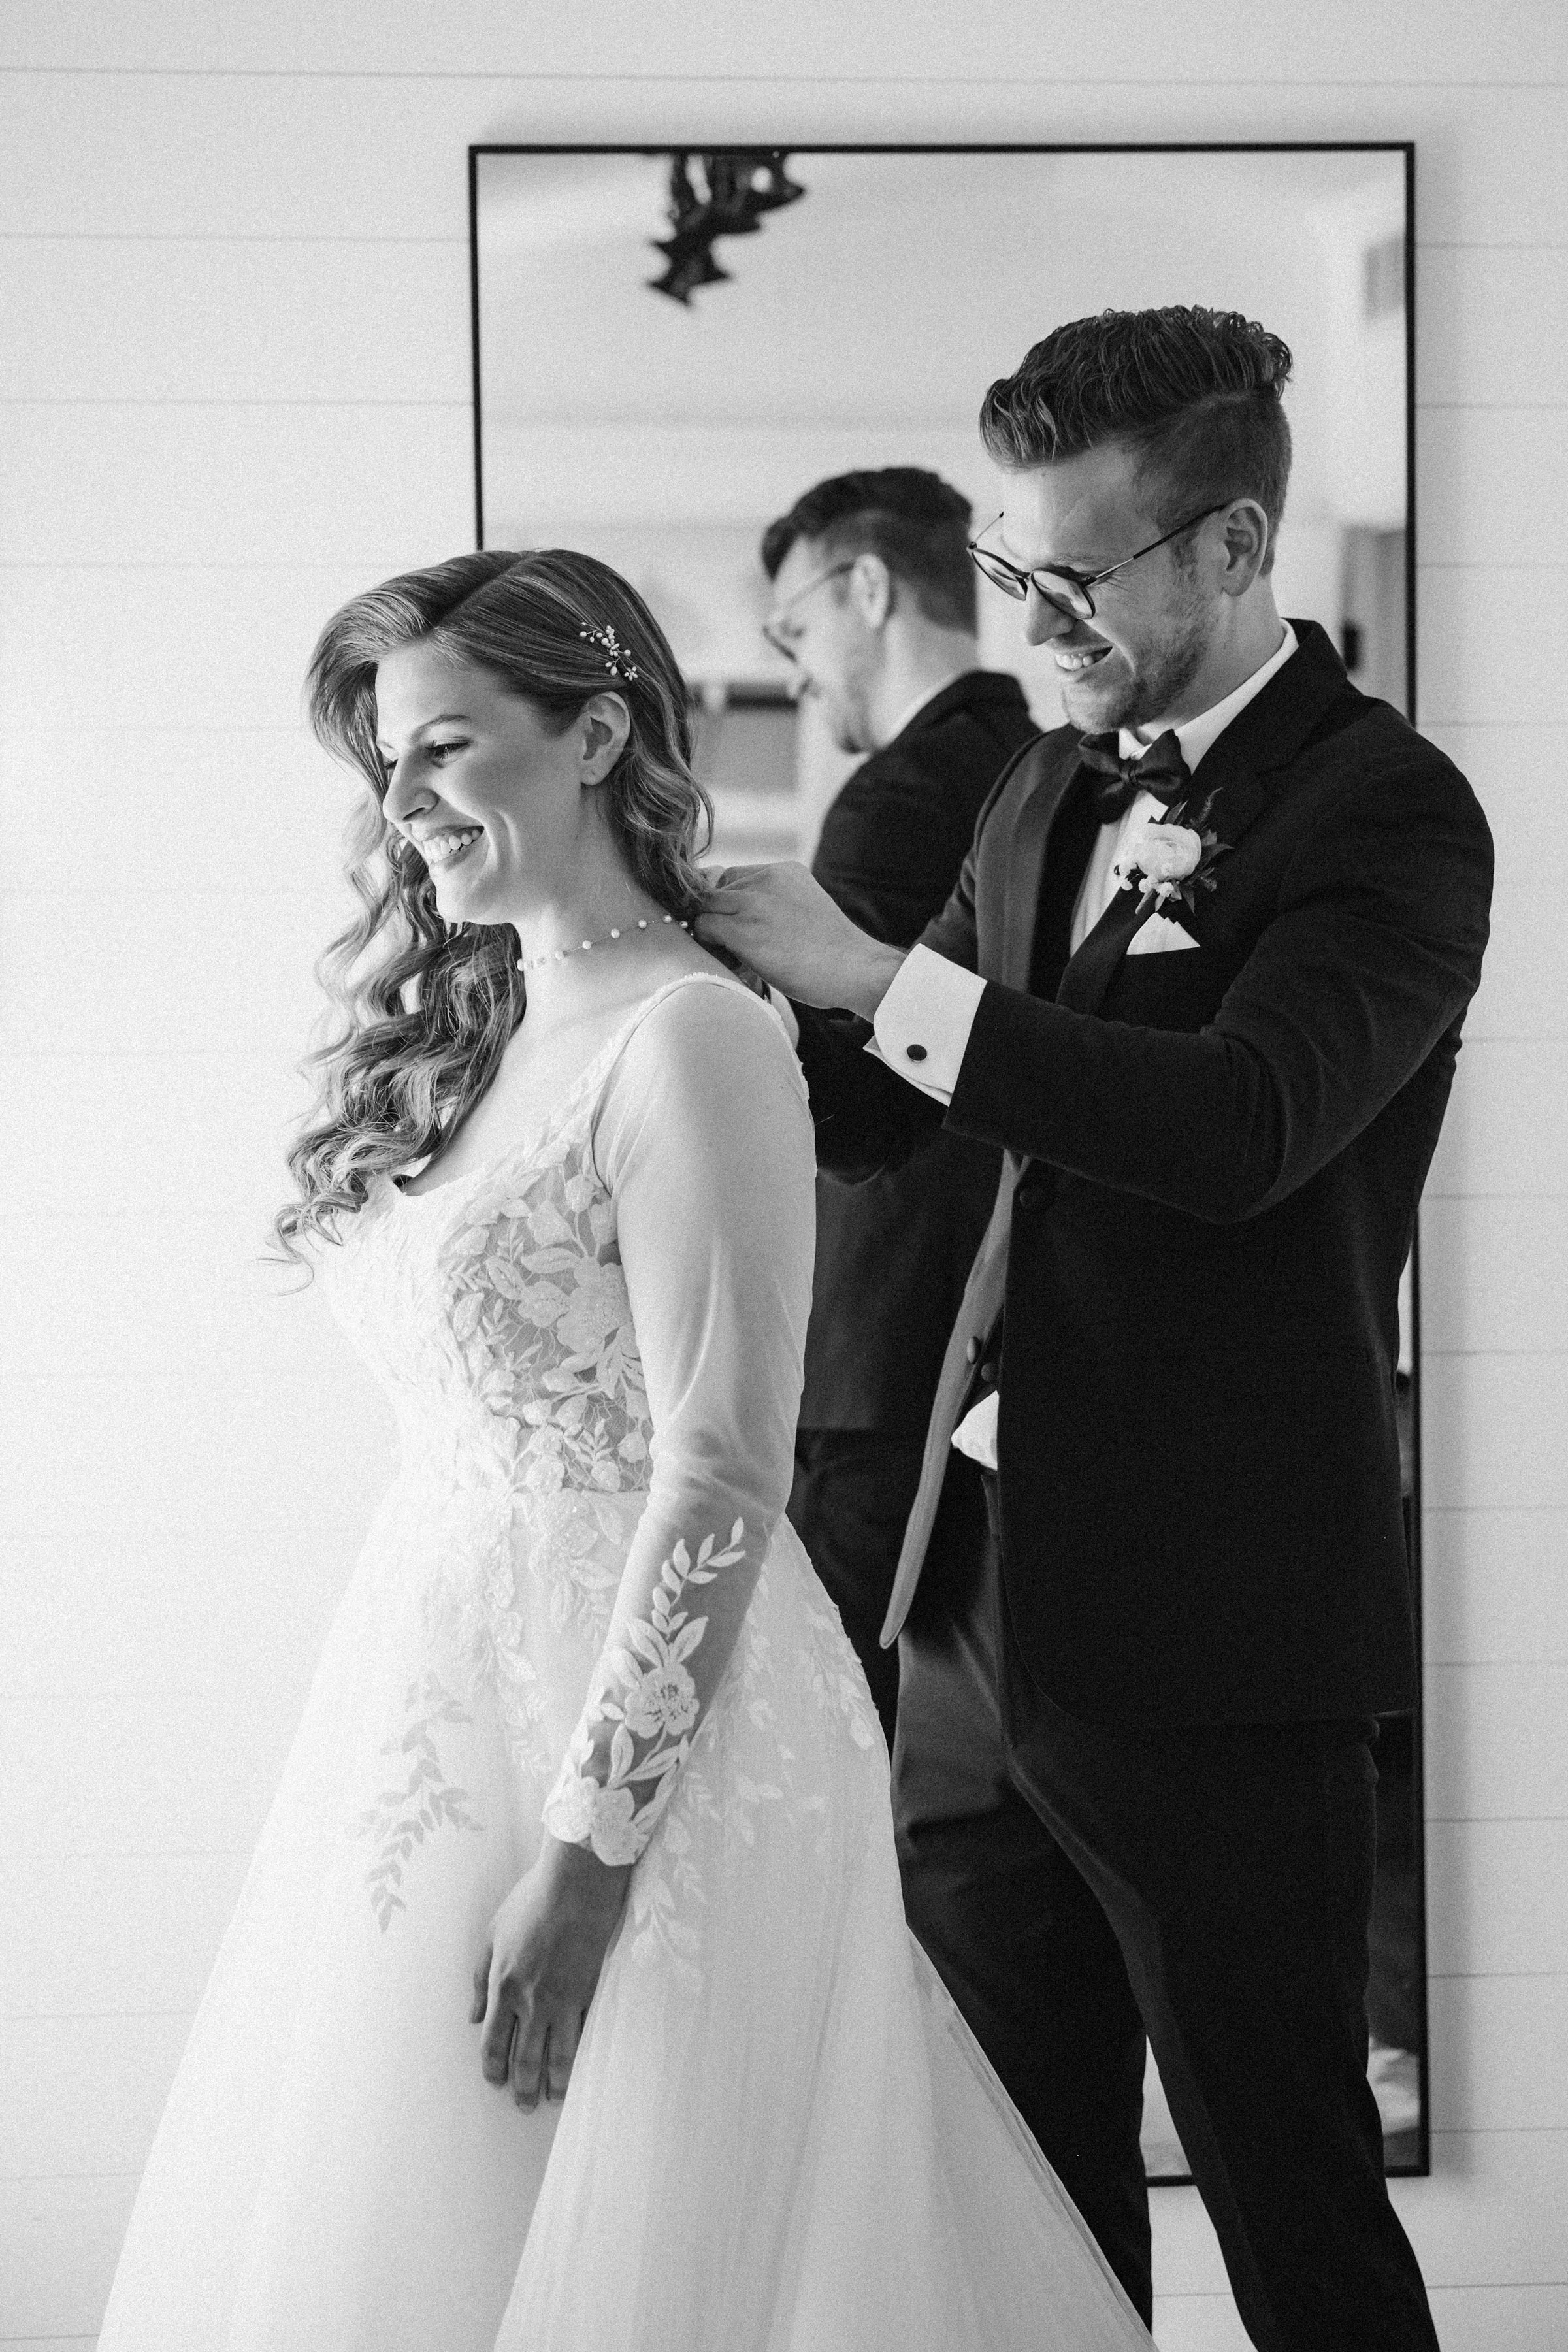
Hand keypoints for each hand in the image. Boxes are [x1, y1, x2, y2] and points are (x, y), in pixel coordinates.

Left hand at [471, 1834, 632, 2110]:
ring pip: (558, 2056)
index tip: (496, 2083)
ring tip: (554, 2098)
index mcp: (503, 1986)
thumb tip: (473, 2017)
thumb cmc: (531, 1903)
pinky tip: (582, 2070)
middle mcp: (531, 2001)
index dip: (494, 2068)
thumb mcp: (491, 1935)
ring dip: (555, 2083)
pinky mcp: (590, 1993)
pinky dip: (582, 2057)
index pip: (493, 2042)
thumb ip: (480, 1979)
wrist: (576, 1885)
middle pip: (525, 2058)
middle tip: (525, 2106)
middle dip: (523, 2087)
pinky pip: (584, 2035)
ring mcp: (564, 2000)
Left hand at [696, 863, 904, 1017]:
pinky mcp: (743, 927)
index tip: (739, 929)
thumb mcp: (804, 910)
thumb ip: (773, 904)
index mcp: (784, 871)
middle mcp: (767, 877)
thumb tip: (735, 918)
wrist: (856, 970)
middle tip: (733, 946)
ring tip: (735, 955)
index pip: (733, 877)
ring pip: (705, 907)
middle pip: (715, 889)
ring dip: (712, 931)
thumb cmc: (832, 954)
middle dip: (718, 916)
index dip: (728, 904)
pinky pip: (703, 926)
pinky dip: (709, 945)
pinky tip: (734, 961)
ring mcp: (754, 901)